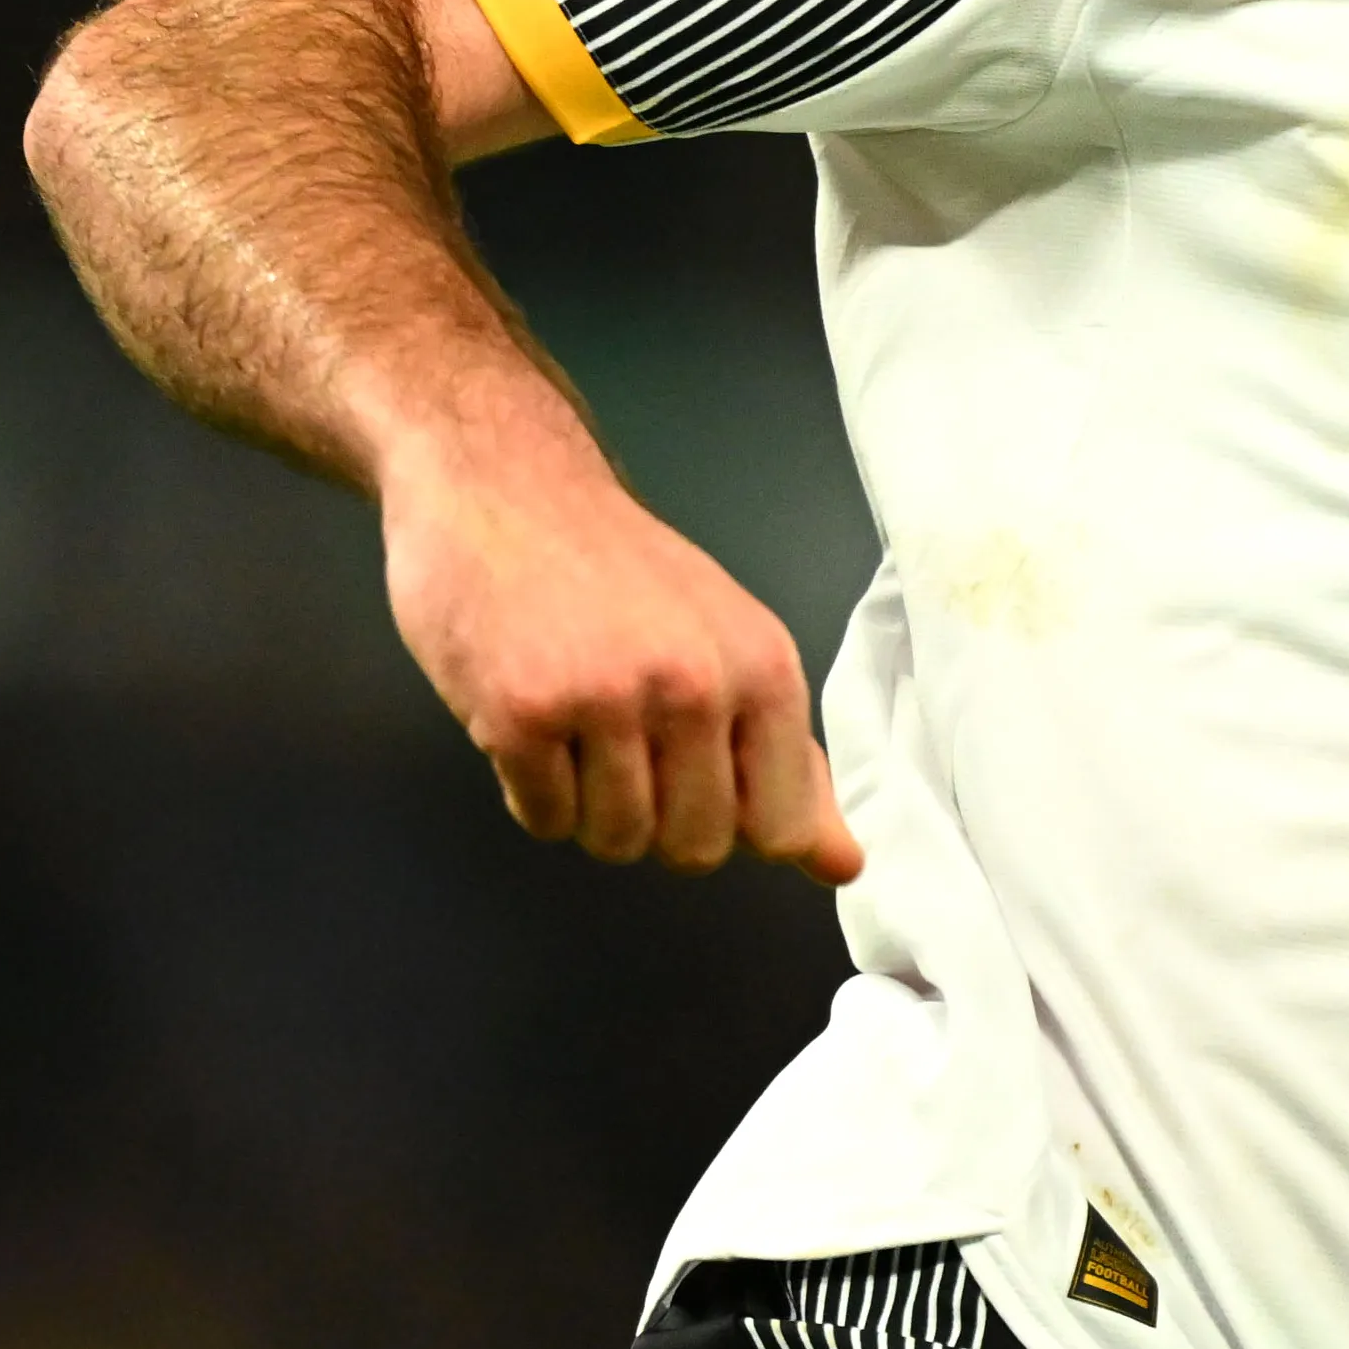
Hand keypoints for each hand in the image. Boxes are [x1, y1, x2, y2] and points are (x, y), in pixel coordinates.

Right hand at [382, 446, 862, 884]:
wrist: (506, 486)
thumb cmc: (619, 571)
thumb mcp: (729, 644)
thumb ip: (784, 758)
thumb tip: (842, 863)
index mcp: (764, 668)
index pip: (779, 826)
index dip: (732, 824)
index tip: (698, 775)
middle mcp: (696, 685)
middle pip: (693, 849)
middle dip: (654, 819)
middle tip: (625, 740)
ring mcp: (608, 700)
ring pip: (614, 841)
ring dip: (588, 805)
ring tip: (578, 723)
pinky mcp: (522, 715)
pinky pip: (543, 821)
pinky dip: (531, 791)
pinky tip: (531, 721)